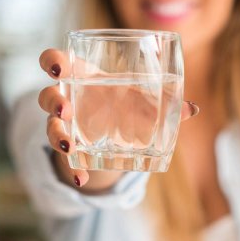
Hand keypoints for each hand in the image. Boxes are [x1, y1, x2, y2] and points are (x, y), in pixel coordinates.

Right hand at [38, 48, 199, 190]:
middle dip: (53, 101)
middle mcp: (67, 98)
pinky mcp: (69, 148)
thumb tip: (192, 109)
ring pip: (50, 126)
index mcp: (81, 76)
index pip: (54, 61)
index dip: (51, 62)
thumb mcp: (141, 101)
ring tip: (70, 145)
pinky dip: (72, 169)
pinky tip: (81, 178)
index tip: (59, 69)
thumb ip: (163, 104)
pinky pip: (64, 159)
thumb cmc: (125, 103)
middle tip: (66, 110)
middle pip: (46, 95)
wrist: (116, 132)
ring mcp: (65, 124)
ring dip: (57, 135)